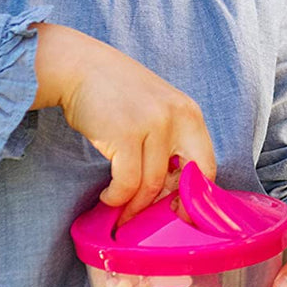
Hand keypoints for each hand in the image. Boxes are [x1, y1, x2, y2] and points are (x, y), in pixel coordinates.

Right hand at [32, 24, 215, 218]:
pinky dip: (116, 198)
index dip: (193, 194)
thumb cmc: (115, 92)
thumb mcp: (156, 108)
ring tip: (121, 210)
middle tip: (151, 220)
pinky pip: (126, 183)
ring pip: (152, 185)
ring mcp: (152, 125)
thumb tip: (172, 189)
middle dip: (170, 205)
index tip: (177, 211)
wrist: (79, 66)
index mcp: (189, 112)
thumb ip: (170, 140)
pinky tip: (108, 197)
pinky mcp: (124, 135)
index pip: (207, 164)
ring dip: (134, 206)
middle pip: (188, 178)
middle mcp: (177, 117)